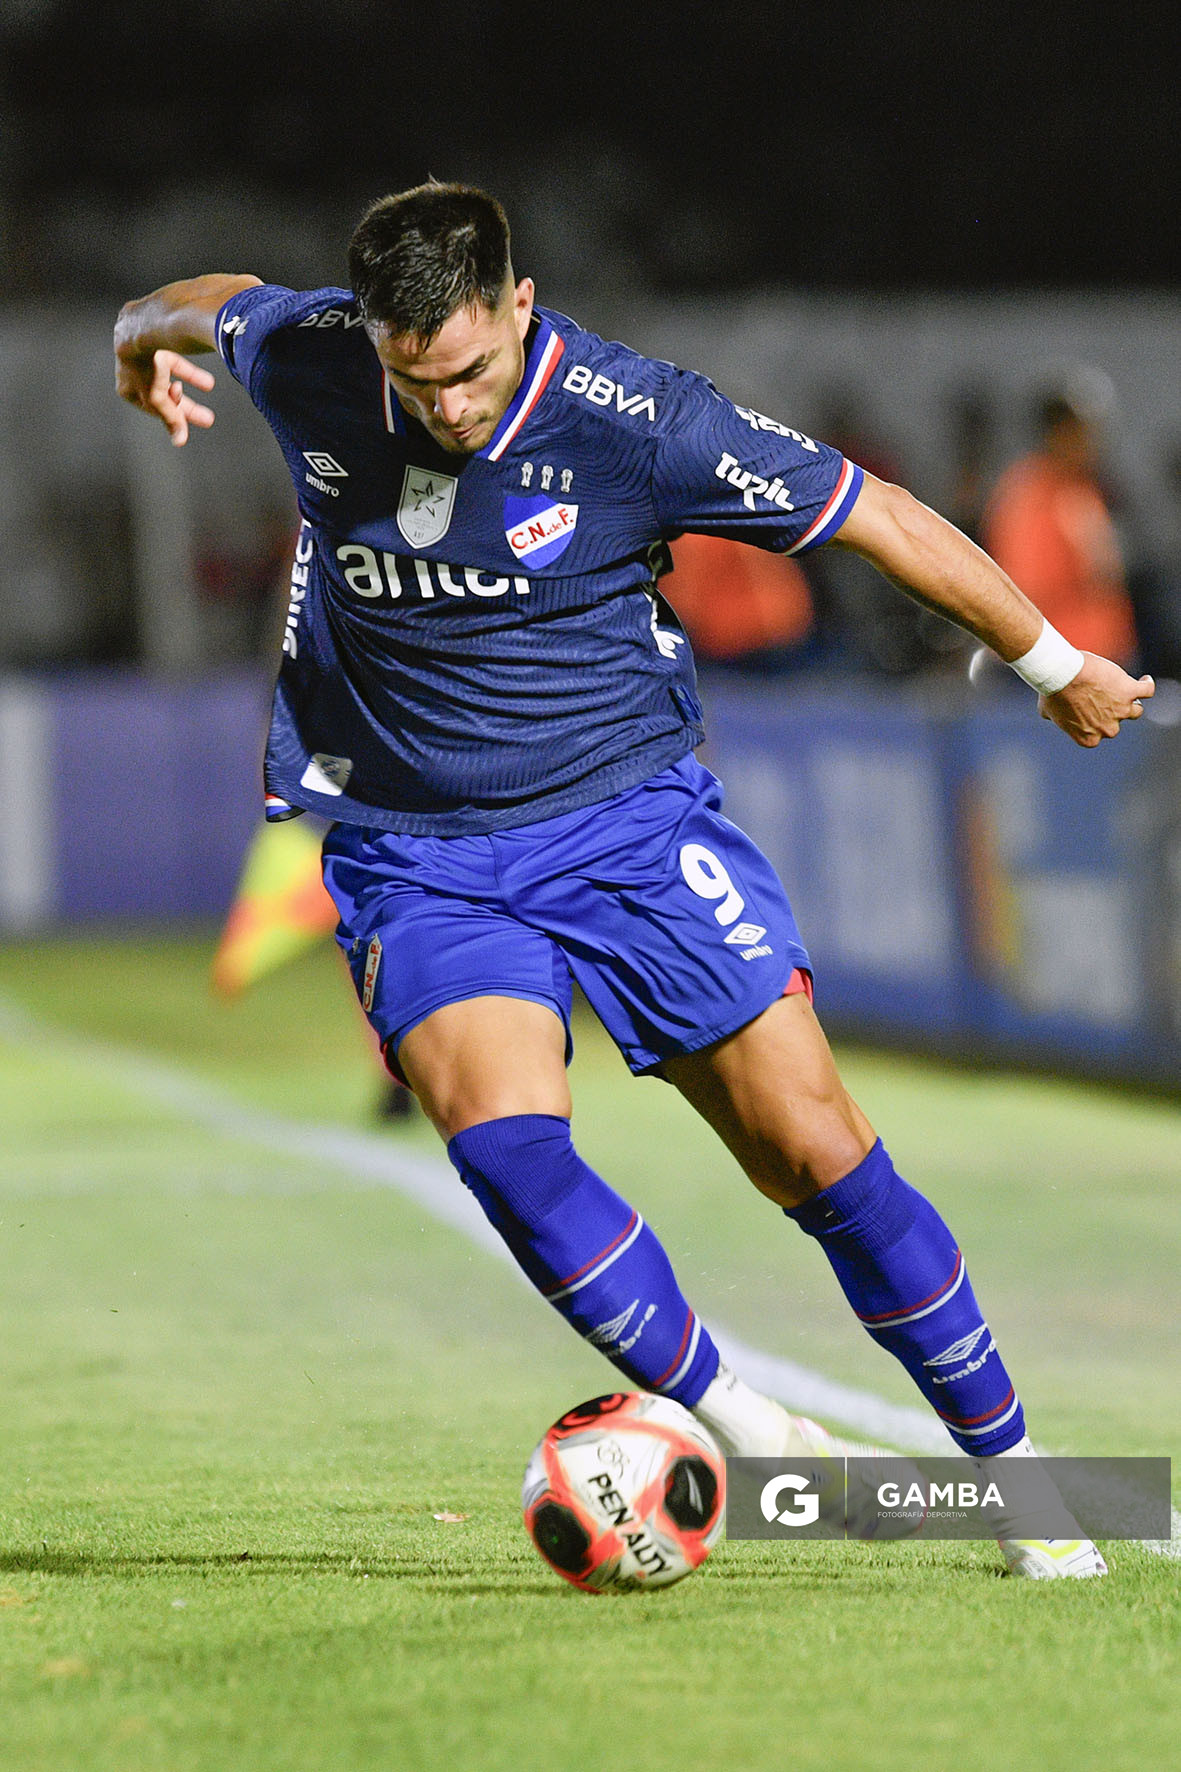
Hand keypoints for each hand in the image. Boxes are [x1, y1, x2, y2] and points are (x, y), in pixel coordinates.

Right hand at [115, 348, 215, 445]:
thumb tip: (179, 440)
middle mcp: (132, 372)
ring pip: (170, 377)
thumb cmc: (144, 364)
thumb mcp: (157, 398)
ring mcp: (144, 355)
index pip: (153, 409)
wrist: (142, 326)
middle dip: (186, 407)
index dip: (172, 417)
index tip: (187, 426)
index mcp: (126, 387)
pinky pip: (176, 360)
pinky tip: (207, 381)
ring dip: (190, 384)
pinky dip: (190, 371)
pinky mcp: (157, 342)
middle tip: (207, 419)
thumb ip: (170, 418)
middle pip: (164, 395)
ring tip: (209, 388)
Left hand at [1039, 653, 1154, 746]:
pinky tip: (1144, 680)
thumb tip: (1050, 716)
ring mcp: (1121, 711)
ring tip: (1127, 692)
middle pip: (1116, 722)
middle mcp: (1108, 729)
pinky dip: (1146, 685)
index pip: (1098, 734)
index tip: (1093, 712)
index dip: (1096, 722)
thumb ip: (1053, 718)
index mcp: (1089, 738)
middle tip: (1102, 696)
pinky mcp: (1130, 691)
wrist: (1062, 675)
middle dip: (1111, 712)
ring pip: (1135, 710)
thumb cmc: (1052, 691)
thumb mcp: (1047, 711)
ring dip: (1131, 703)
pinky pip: (1146, 691)